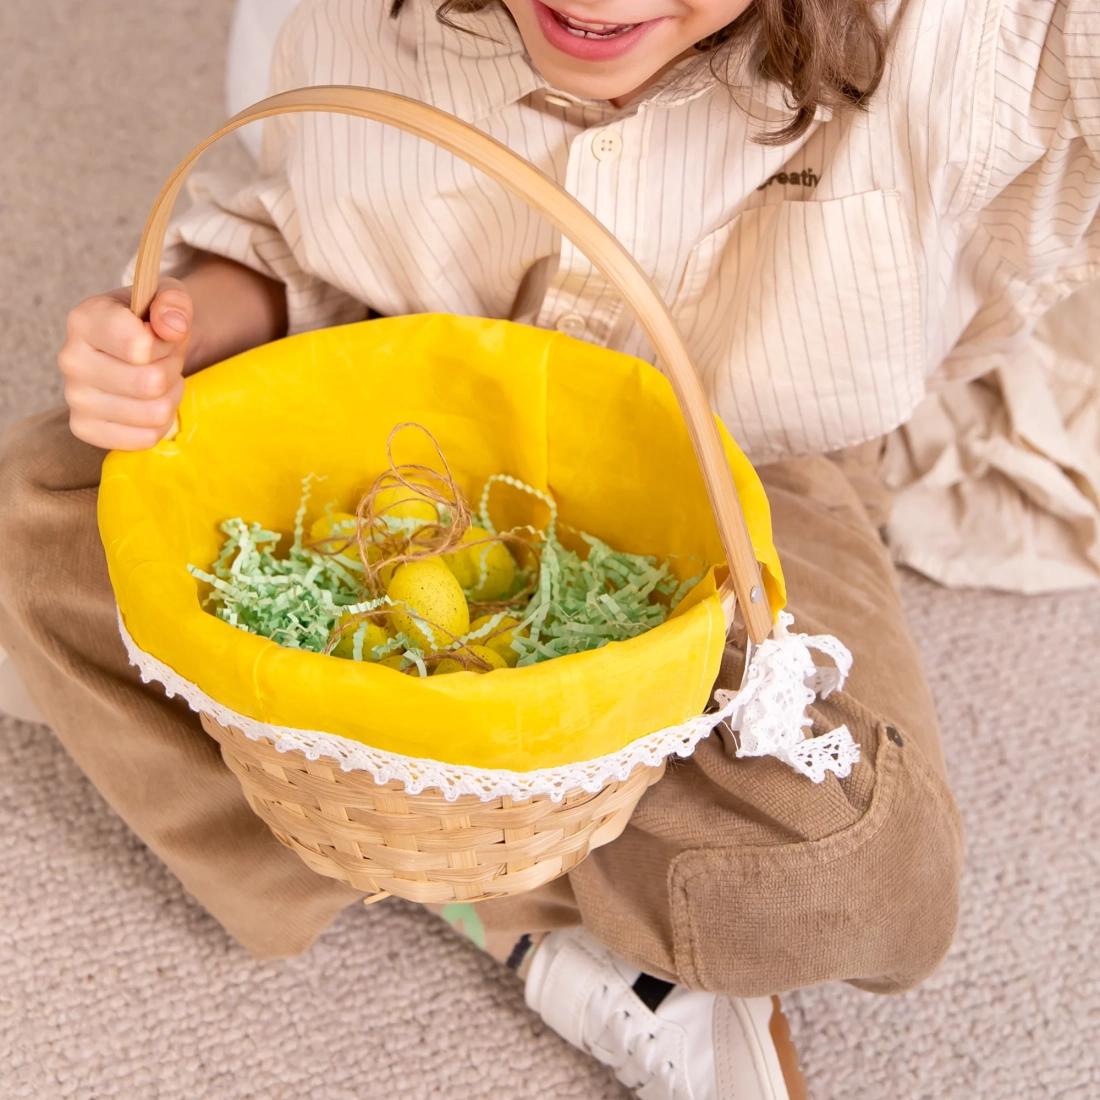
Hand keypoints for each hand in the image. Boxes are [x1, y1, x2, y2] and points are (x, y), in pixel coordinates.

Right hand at [59, 279, 192, 450]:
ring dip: (169, 396)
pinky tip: (149, 403)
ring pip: (153, 412)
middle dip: (171, 371)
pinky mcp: (84, 428)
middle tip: (164, 361)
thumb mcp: (167, 299)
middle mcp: (71, 359)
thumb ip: (174, 303)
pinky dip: (160, 423)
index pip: (139, 346)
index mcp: (84, 320)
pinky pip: (144, 438)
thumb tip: (172, 327)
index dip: (165, 343)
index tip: (159, 335)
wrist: (137, 350)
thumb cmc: (151, 323)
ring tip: (158, 379)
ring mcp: (74, 398)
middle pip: (150, 383)